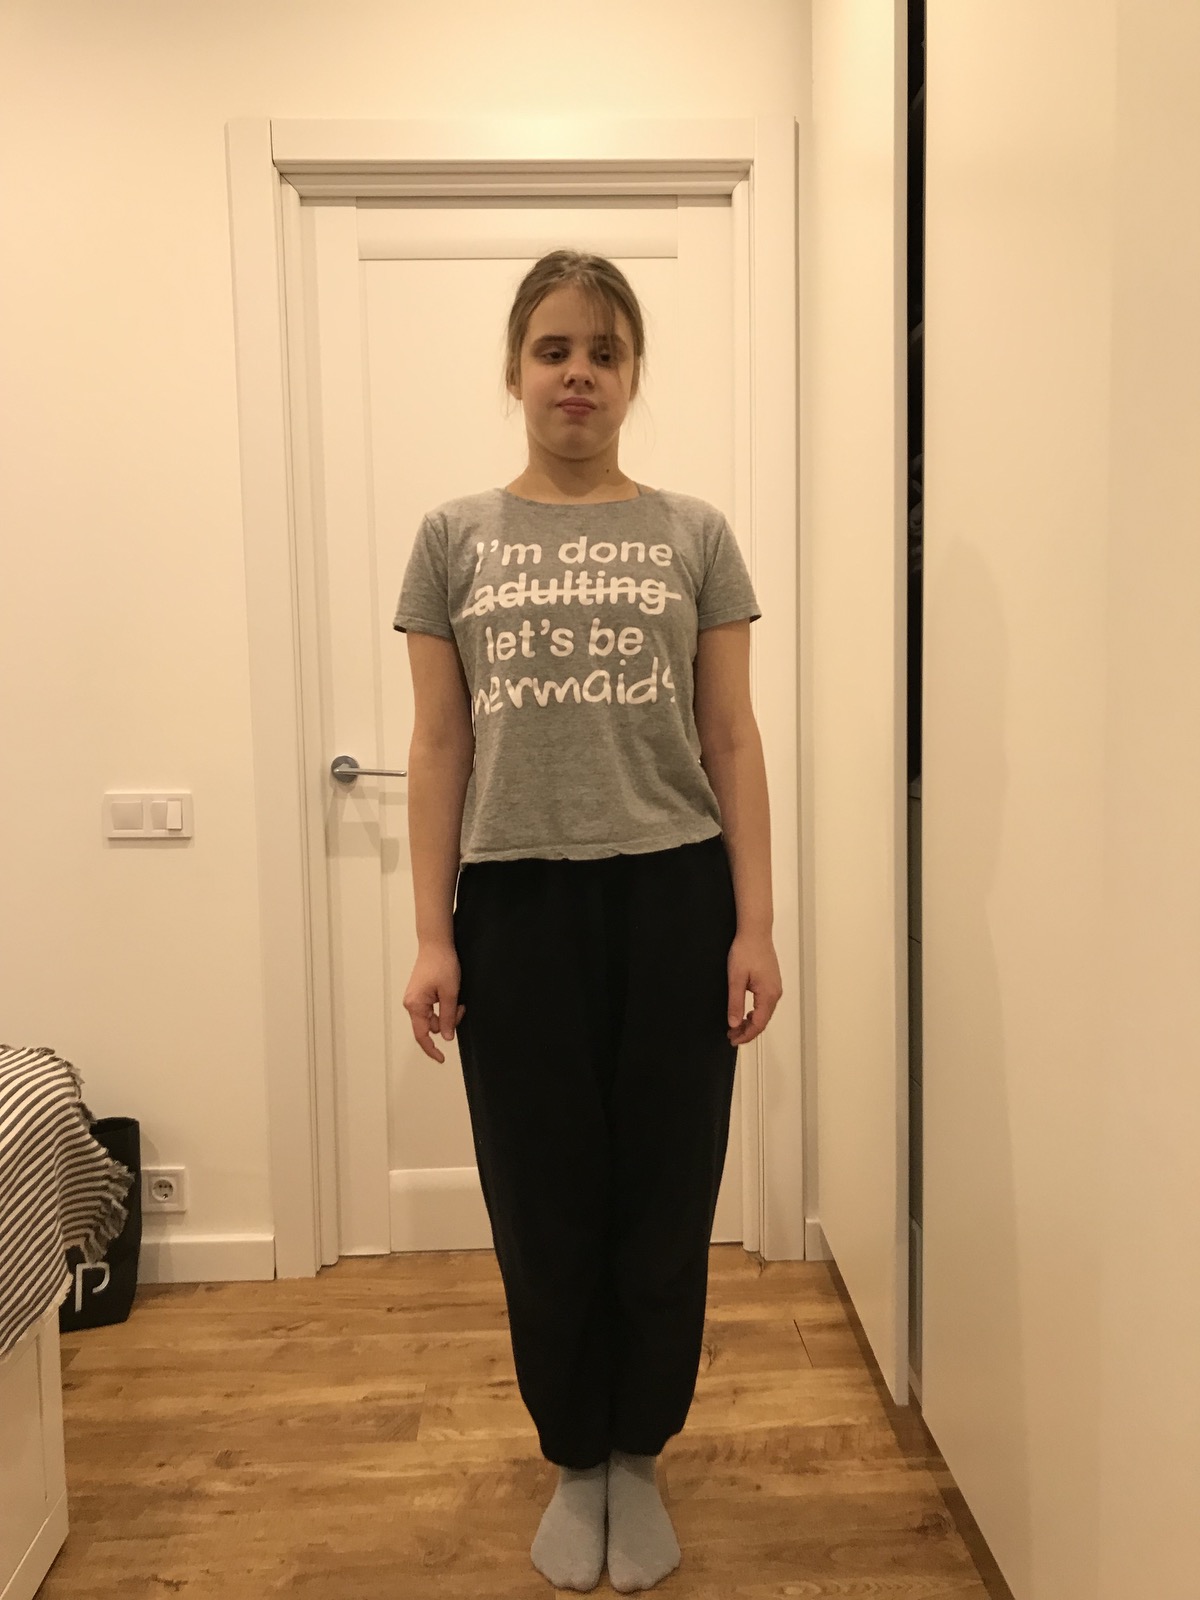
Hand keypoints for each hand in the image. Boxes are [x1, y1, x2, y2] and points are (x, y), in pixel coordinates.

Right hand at [404, 942, 466, 1063]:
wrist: (436, 944)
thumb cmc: (441, 964)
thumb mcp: (450, 993)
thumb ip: (448, 1017)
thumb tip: (446, 1037)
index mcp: (415, 1005)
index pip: (422, 1035)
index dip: (431, 1049)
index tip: (441, 1059)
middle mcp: (411, 1004)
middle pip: (430, 1026)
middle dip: (448, 1022)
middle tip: (461, 1008)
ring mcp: (415, 999)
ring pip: (434, 1017)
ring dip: (448, 1013)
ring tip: (457, 998)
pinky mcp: (420, 994)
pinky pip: (433, 1008)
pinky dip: (444, 1006)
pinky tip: (451, 994)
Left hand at [726, 930, 781, 1044]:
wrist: (755, 932)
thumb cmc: (746, 950)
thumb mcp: (736, 979)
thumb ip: (735, 1003)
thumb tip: (734, 1023)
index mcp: (768, 994)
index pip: (758, 1024)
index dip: (745, 1035)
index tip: (733, 1039)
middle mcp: (775, 993)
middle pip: (763, 1021)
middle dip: (747, 1031)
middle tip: (731, 1035)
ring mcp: (775, 987)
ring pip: (764, 1013)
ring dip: (751, 1022)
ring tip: (736, 1026)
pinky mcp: (772, 982)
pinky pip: (765, 1004)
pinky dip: (755, 1012)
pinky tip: (746, 1012)